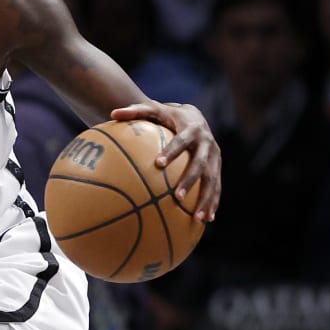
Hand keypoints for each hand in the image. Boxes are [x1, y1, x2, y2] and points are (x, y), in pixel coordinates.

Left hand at [111, 101, 221, 221]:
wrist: (195, 115)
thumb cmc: (167, 116)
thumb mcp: (153, 109)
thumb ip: (135, 111)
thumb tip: (112, 113)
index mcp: (192, 128)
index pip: (181, 140)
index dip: (172, 151)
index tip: (158, 164)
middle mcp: (207, 142)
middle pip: (200, 163)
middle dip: (190, 181)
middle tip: (177, 197)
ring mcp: (215, 156)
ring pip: (213, 179)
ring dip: (206, 198)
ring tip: (198, 218)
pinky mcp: (217, 167)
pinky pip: (217, 186)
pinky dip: (213, 202)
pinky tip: (207, 220)